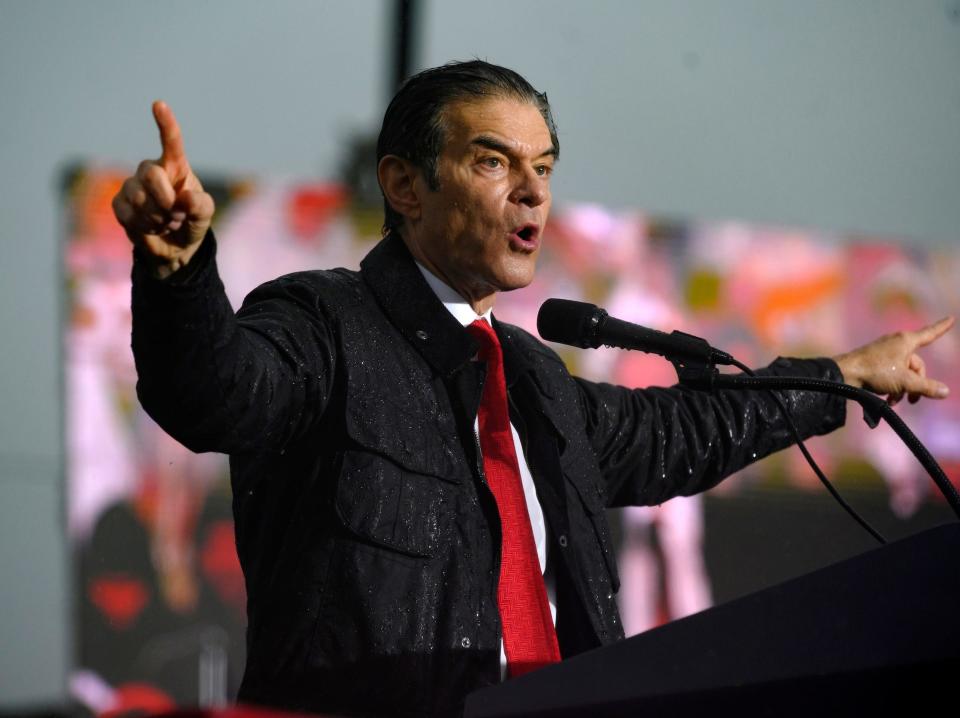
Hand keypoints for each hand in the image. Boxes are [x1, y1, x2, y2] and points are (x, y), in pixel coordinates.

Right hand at [112, 101, 214, 277]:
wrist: (176, 247)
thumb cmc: (192, 222)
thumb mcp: (205, 215)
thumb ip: (201, 205)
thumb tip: (185, 197)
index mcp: (175, 166)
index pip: (171, 142)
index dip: (166, 124)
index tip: (159, 104)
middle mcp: (152, 170)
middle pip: (151, 175)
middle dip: (167, 202)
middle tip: (178, 216)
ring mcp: (133, 185)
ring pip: (139, 198)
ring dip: (158, 218)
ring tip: (166, 222)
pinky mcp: (119, 203)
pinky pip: (128, 213)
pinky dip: (144, 226)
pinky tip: (151, 227)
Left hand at [833, 316, 954, 404]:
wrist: (844, 374)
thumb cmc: (875, 371)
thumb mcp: (905, 381)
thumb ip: (926, 387)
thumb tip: (945, 392)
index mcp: (906, 341)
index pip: (930, 333)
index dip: (942, 327)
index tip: (951, 318)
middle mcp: (896, 343)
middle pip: (916, 365)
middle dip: (916, 384)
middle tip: (911, 400)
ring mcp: (884, 352)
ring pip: (903, 372)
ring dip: (902, 389)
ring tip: (895, 400)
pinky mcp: (875, 361)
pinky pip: (890, 374)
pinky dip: (892, 386)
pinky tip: (887, 399)